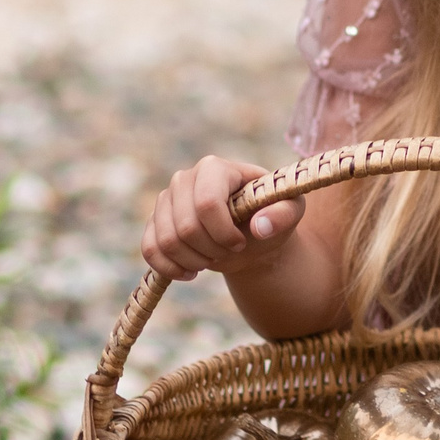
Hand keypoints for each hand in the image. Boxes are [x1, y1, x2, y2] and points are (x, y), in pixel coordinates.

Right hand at [141, 156, 305, 281]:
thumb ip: (284, 214)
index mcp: (215, 168)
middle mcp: (184, 179)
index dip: (223, 232)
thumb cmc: (269, 217)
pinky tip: (191, 271)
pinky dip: (170, 268)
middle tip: (229, 252)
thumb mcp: (290, 212)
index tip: (240, 242)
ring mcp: (165, 200)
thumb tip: (259, 227)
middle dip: (211, 251)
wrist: (248, 234)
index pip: (207, 203)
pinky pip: (150, 250)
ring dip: (194, 261)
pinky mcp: (153, 222)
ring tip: (213, 260)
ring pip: (166, 241)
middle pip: (186, 227)